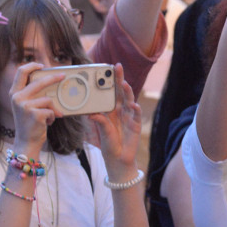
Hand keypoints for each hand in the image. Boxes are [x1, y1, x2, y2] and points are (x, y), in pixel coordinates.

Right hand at [9, 63, 64, 152]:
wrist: (26, 142)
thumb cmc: (30, 123)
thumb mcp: (26, 106)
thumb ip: (32, 94)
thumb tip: (50, 80)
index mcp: (14, 93)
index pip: (21, 72)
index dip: (32, 66)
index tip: (42, 66)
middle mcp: (17, 98)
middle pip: (39, 82)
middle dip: (53, 78)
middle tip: (63, 76)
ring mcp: (25, 106)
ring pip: (48, 99)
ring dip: (52, 109)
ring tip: (48, 117)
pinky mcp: (35, 114)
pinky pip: (51, 110)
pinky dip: (52, 117)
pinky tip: (47, 123)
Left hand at [88, 64, 141, 179]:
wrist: (118, 160)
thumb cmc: (109, 145)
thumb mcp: (102, 132)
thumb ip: (100, 121)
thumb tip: (91, 113)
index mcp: (111, 111)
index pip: (111, 93)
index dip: (110, 81)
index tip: (107, 69)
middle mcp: (121, 111)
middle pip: (121, 92)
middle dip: (120, 79)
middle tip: (118, 67)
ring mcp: (129, 117)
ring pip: (129, 100)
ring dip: (127, 92)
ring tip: (124, 84)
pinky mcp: (135, 125)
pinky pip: (136, 115)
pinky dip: (135, 110)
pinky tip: (134, 105)